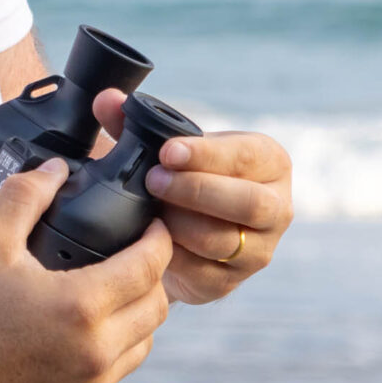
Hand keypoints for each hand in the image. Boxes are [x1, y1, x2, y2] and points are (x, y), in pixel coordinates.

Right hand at [0, 157, 172, 382]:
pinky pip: (116, 373)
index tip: (154, 226)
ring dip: (138, 315)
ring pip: (144, 343)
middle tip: (135, 255)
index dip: (159, 240)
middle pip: (158, 308)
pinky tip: (87, 332)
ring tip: (114, 293)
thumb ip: (25, 197)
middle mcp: (97, 352)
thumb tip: (54, 170)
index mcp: (82, 307)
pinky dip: (115, 348)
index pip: (149, 267)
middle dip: (154, 277)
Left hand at [94, 90, 291, 305]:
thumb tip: (106, 100)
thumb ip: (134, 123)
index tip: (167, 151)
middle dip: (196, 191)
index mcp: (268, 162)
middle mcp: (275, 207)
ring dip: (180, 225)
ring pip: (223, 241)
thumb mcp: (166, 147)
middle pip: (248, 203)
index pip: (246, 156)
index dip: (207, 154)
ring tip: (149, 210)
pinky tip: (151, 240)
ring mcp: (258, 250)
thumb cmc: (182, 176)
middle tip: (153, 181)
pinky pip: (203, 273)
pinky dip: (173, 257)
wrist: (184, 230)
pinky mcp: (231, 282)